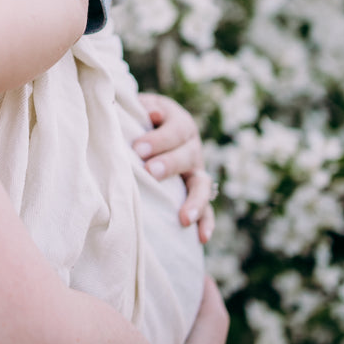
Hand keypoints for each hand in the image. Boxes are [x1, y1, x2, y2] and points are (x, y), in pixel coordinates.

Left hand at [133, 93, 215, 241]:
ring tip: (183, 218)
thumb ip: (142, 108)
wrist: (149, 128)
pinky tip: (201, 237)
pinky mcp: (195, 191)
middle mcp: (192, 146)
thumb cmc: (138, 118)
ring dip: (194, 201)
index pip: (175, 130)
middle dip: (170, 164)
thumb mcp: (140, 106)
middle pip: (189, 155)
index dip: (158, 139)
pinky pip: (206, 208)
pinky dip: (206, 222)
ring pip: (201, 185)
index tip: (138, 149)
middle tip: (150, 171)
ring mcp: (196, 170)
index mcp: (179, 122)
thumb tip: (152, 114)